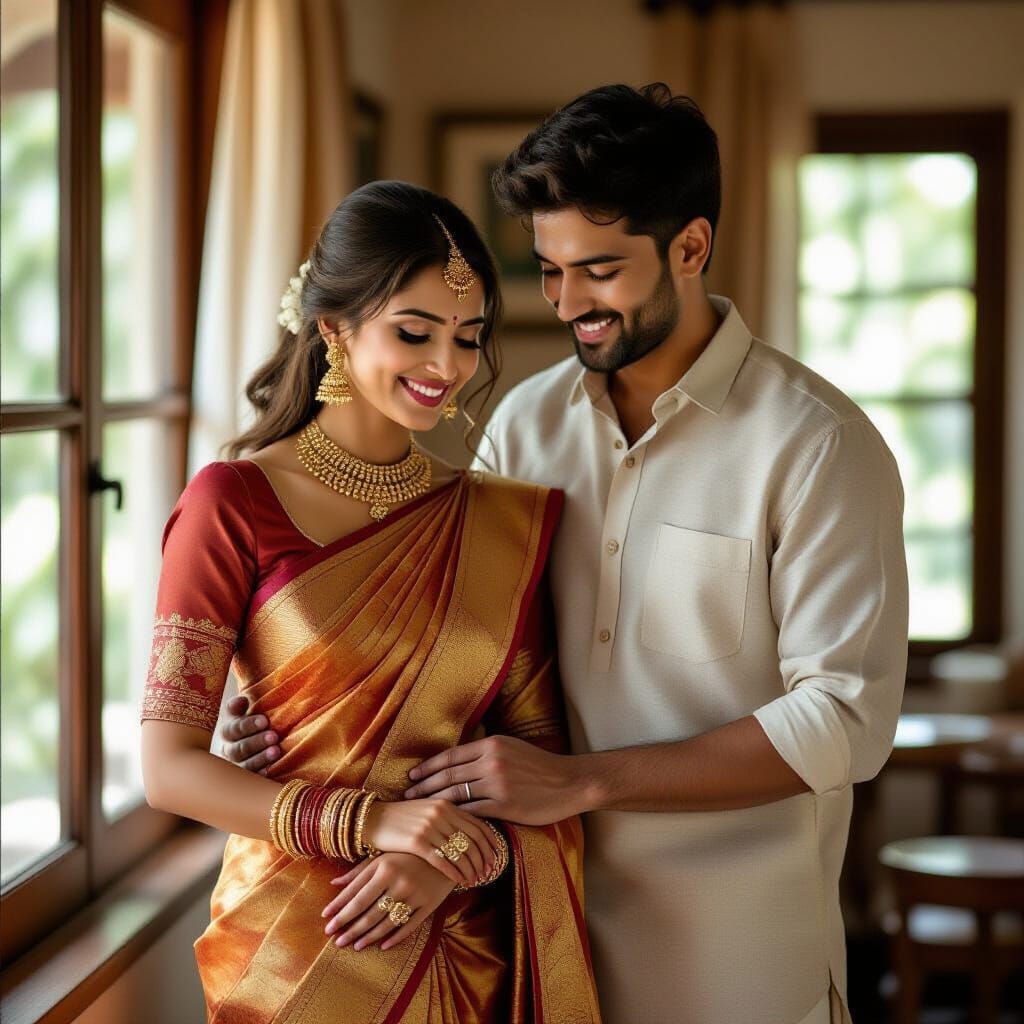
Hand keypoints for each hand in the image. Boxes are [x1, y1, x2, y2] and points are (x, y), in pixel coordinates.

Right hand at [219, 695, 279, 773]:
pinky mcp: (244, 780)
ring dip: (260, 758)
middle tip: (273, 736)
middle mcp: (228, 750)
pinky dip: (260, 775)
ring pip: (244, 765)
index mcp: (228, 731)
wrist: (249, 743)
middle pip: (239, 748)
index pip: (235, 728)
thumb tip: (242, 700)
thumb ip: (240, 705)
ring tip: (276, 751)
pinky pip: (251, 780)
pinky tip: (271, 770)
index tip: (265, 720)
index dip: (248, 725)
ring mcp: (235, 767)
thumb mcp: (243, 712)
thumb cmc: (252, 722)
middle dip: (257, 742)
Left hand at [322, 852, 453, 950]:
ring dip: (368, 936)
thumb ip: (359, 872)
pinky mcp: (430, 904)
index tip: (326, 921)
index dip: (339, 909)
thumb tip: (333, 884)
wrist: (449, 849)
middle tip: (335, 940)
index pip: (356, 894)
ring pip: (386, 922)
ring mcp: (415, 894)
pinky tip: (382, 946)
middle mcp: (398, 881)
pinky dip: (395, 938)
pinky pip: (409, 926)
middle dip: (349, 927)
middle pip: (368, 911)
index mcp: (384, 866)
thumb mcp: (384, 856)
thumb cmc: (409, 852)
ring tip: (353, 945)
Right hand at [363, 798, 496, 887]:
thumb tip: (471, 834)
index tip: (496, 857)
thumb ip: (450, 818)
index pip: (478, 824)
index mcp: (447, 804)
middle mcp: (441, 813)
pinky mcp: (417, 842)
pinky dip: (455, 873)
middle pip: (473, 839)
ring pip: (460, 852)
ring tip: (475, 880)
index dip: (490, 843)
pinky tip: (460, 882)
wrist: (372, 819)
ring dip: (471, 869)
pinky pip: (442, 860)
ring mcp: (429, 826)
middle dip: (484, 858)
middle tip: (489, 872)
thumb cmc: (402, 818)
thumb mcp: (428, 810)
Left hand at [405, 735, 582, 825]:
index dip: (428, 766)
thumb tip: (461, 760)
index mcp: (491, 745)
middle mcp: (491, 761)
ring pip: (455, 794)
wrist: (570, 782)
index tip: (412, 775)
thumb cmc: (541, 766)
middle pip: (447, 774)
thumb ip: (487, 752)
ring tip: (419, 811)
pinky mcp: (504, 805)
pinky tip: (445, 824)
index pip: (451, 756)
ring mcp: (497, 784)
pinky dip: (456, 817)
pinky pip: (472, 811)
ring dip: (433, 803)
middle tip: (406, 795)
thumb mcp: (512, 748)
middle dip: (423, 785)